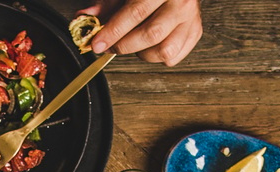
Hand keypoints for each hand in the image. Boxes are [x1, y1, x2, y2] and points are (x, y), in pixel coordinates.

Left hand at [77, 0, 202, 64]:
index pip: (135, 12)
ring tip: (134, 43)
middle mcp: (181, 2)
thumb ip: (106, 4)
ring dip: (143, 54)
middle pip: (151, 34)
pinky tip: (150, 46)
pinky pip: (175, 56)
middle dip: (125, 45)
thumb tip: (84, 18)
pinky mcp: (195, 31)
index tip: (98, 44)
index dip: (113, 31)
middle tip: (111, 46)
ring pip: (165, 50)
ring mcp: (191, 18)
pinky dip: (157, 57)